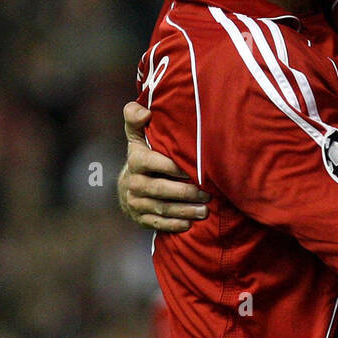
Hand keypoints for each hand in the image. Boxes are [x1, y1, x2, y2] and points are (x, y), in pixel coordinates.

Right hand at [119, 101, 209, 232]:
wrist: (129, 183)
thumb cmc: (144, 154)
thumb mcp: (138, 134)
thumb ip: (137, 118)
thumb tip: (146, 112)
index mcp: (136, 161)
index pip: (153, 163)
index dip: (173, 167)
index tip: (193, 170)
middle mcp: (134, 183)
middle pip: (160, 189)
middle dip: (185, 193)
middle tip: (208, 195)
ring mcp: (136, 202)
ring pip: (161, 208)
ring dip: (184, 211)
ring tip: (205, 211)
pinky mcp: (140, 218)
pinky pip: (157, 223)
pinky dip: (174, 225)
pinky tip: (190, 224)